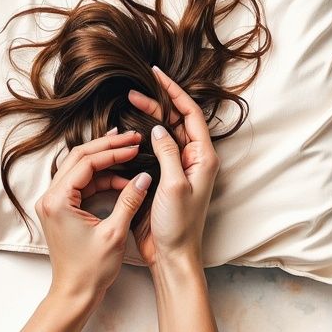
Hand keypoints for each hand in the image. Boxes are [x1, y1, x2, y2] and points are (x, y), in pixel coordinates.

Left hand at [35, 127, 153, 302]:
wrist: (74, 293)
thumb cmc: (90, 269)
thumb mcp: (114, 233)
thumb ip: (129, 201)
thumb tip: (144, 176)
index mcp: (58, 201)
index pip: (86, 162)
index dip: (113, 152)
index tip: (135, 146)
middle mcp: (49, 197)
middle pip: (78, 158)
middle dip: (107, 148)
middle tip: (132, 139)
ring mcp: (52, 202)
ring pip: (78, 168)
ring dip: (103, 160)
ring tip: (128, 152)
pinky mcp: (59, 209)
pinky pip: (79, 183)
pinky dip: (99, 178)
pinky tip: (120, 177)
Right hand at [127, 65, 220, 269]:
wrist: (172, 256)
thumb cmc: (178, 226)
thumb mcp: (173, 186)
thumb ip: (168, 153)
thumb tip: (160, 127)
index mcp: (203, 158)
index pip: (191, 114)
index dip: (174, 91)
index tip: (156, 74)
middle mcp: (194, 160)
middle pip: (177, 121)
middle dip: (157, 103)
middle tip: (133, 94)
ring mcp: (179, 169)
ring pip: (165, 134)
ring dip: (149, 119)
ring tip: (128, 107)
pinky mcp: (164, 179)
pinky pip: (155, 150)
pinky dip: (143, 138)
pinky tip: (128, 134)